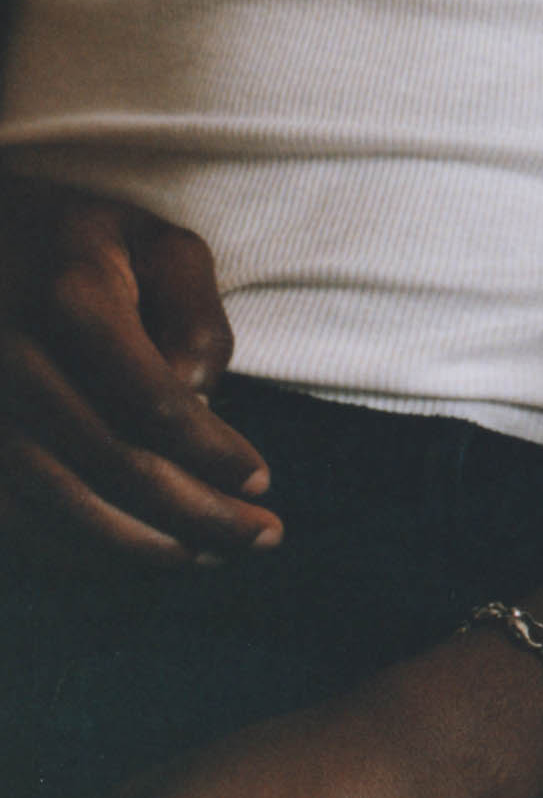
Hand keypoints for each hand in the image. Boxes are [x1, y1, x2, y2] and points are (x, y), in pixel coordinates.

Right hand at [0, 177, 273, 566]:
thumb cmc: (85, 243)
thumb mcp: (159, 244)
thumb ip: (195, 312)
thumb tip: (200, 397)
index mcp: (72, 296)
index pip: (152, 398)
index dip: (210, 451)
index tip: (261, 482)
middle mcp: (11, 357)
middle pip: (111, 462)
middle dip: (194, 513)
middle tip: (262, 538)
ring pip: (57, 503)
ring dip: (139, 546)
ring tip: (210, 555)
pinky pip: (12, 516)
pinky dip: (73, 549)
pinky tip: (134, 553)